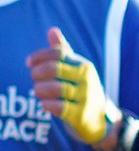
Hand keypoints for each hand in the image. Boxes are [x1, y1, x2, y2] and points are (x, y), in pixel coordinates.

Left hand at [26, 29, 117, 146]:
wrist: (98, 119)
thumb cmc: (80, 90)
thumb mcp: (74, 70)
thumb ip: (63, 51)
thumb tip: (52, 31)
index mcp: (84, 66)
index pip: (57, 53)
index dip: (39, 56)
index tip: (29, 63)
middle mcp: (87, 80)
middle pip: (53, 69)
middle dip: (37, 73)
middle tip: (33, 78)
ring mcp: (85, 98)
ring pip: (54, 88)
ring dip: (39, 89)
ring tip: (37, 92)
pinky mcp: (80, 115)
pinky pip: (58, 107)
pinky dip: (46, 104)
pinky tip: (44, 103)